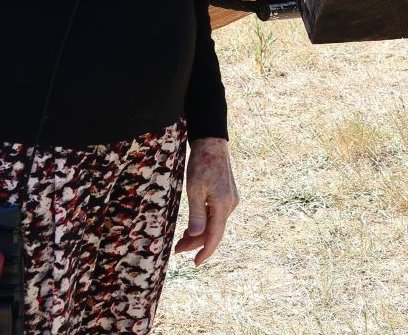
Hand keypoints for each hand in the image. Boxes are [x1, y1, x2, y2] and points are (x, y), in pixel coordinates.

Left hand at [173, 136, 238, 264]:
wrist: (212, 144)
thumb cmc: (201, 164)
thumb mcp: (194, 189)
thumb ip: (196, 214)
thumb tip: (196, 235)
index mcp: (222, 205)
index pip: (215, 236)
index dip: (205, 251)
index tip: (195, 263)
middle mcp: (230, 205)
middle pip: (214, 231)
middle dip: (196, 242)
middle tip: (177, 249)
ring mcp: (230, 200)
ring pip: (215, 223)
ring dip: (199, 232)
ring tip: (182, 239)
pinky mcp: (227, 195)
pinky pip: (216, 214)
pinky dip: (204, 222)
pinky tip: (193, 225)